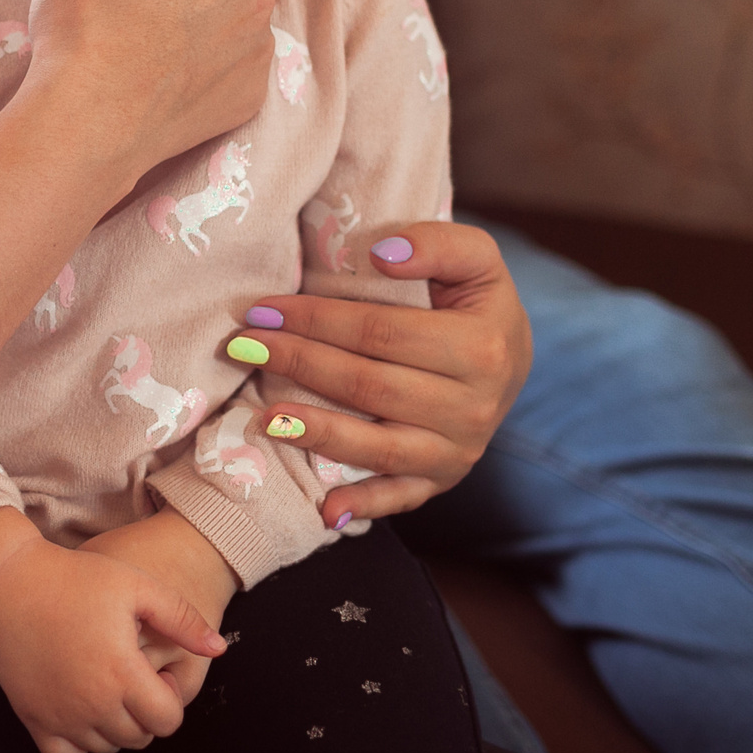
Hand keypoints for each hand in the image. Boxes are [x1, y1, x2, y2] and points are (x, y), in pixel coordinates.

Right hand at [0, 516, 225, 752]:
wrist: (6, 583)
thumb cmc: (75, 578)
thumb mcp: (136, 585)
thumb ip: (181, 618)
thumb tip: (219, 649)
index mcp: (122, 674)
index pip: (167, 720)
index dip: (170, 698)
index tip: (154, 670)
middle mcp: (93, 704)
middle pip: (139, 737)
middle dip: (145, 713)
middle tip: (131, 676)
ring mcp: (60, 716)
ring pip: (106, 748)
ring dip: (115, 726)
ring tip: (106, 685)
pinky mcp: (32, 718)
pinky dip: (79, 742)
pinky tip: (80, 708)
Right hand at [22, 0, 277, 203]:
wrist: (84, 125)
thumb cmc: (81, 21)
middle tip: (120, 1)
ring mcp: (259, 47)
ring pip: (219, 8)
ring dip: (187, 14)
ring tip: (134, 38)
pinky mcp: (251, 95)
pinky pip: (227, 61)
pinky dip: (197, 64)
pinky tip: (155, 74)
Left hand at [228, 220, 531, 524]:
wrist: (509, 359)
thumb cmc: (476, 301)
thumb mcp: (476, 257)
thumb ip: (438, 243)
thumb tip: (383, 253)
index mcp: (481, 348)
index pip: (380, 332)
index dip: (316, 318)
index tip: (263, 309)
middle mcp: (473, 408)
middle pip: (368, 385)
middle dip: (299, 363)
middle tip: (243, 347)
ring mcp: (458, 451)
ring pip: (377, 445)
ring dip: (316, 432)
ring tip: (264, 417)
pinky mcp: (442, 480)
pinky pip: (400, 497)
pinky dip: (363, 504)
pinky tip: (324, 510)